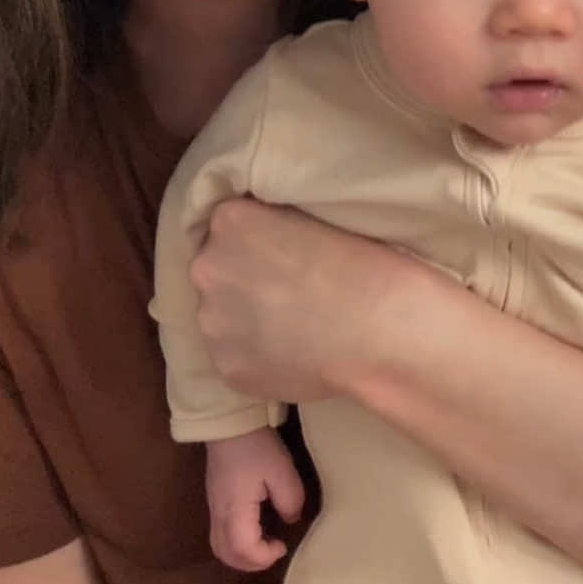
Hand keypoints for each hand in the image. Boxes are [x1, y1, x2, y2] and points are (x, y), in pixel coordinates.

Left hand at [190, 197, 419, 402]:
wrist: (375, 327)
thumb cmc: (358, 261)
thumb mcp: (310, 215)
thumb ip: (274, 223)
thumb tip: (266, 241)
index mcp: (230, 220)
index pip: (229, 225)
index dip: (255, 241)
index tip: (281, 253)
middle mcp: (208, 268)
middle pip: (216, 269)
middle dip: (241, 279)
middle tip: (285, 292)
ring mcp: (213, 323)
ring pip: (221, 317)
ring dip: (244, 320)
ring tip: (292, 328)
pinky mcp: (226, 368)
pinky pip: (235, 357)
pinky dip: (257, 357)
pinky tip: (293, 355)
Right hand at [205, 429, 304, 571]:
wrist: (229, 420)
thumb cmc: (256, 446)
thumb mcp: (281, 470)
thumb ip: (290, 500)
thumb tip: (291, 519)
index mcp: (234, 509)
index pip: (243, 549)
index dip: (264, 556)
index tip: (283, 545)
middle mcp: (219, 512)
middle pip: (225, 553)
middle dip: (250, 563)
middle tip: (272, 552)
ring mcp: (213, 505)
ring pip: (219, 545)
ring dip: (240, 554)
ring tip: (263, 544)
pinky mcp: (214, 497)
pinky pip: (219, 531)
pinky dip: (235, 541)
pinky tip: (253, 528)